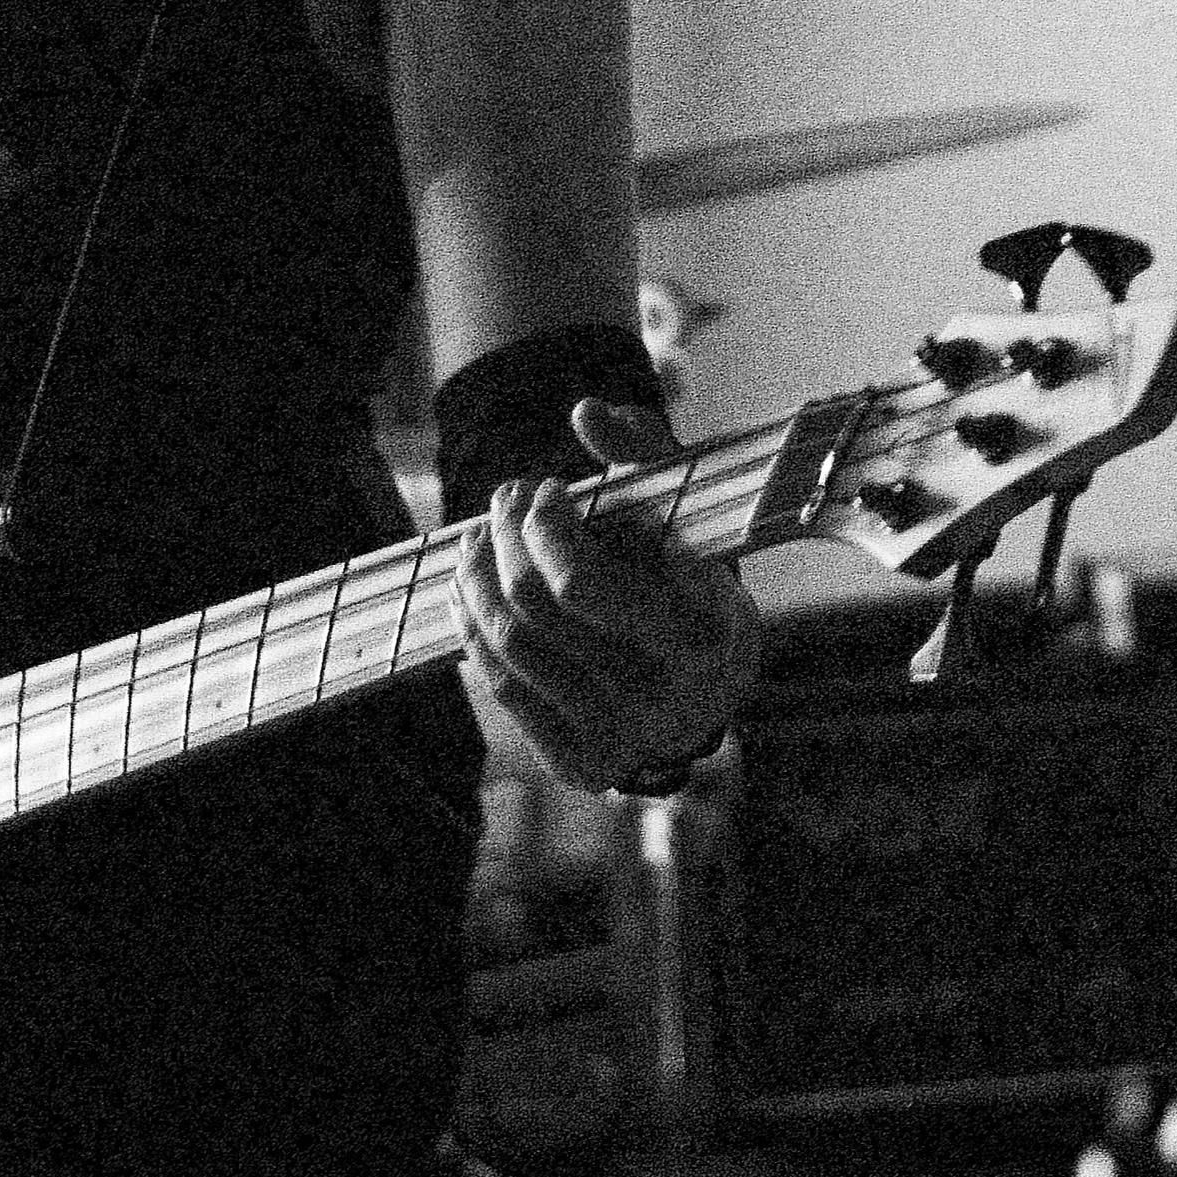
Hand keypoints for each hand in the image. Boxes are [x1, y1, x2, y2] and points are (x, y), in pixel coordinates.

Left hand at [451, 398, 759, 792]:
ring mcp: (621, 741)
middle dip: (504, 537)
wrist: (711, 691)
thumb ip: (646, 456)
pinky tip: (466, 589)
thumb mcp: (688, 515)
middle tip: (503, 499)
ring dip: (475, 577)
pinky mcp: (582, 764)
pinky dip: (471, 629)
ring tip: (477, 538)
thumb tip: (586, 412)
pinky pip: (501, 688)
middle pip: (532, 607)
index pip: (577, 583)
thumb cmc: (692, 582)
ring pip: (508, 644)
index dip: (543, 525)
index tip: (546, 488)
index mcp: (700, 639)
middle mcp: (664, 702)